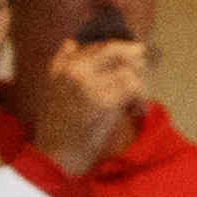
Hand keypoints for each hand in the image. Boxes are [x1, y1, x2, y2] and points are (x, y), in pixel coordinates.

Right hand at [24, 33, 151, 177]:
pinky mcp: (102, 101)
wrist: (55, 155)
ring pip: (127, 71)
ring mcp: (88, 83)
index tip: (134, 61)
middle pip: (114, 50)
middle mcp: (74, 69)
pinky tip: (137, 112)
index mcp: (62, 65)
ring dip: (140, 87)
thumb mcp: (52, 89)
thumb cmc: (56, 126)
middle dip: (135, 58)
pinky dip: (140, 100)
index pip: (99, 46)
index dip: (121, 52)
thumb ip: (61, 63)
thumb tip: (71, 42)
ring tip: (138, 103)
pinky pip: (132, 88)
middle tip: (144, 71)